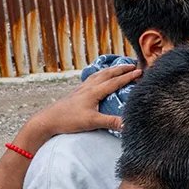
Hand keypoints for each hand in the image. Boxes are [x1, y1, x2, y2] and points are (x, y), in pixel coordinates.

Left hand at [18, 62, 138, 149]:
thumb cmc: (69, 120)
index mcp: (94, 92)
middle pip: (107, 74)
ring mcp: (82, 89)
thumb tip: (129, 124)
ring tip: (119, 67)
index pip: (115, 82)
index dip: (128, 77)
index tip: (140, 72)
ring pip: (99, 75)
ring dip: (111, 70)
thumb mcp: (92, 122)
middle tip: (133, 64)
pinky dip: (99, 74)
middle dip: (121, 69)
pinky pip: (92, 79)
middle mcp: (88, 87)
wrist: (48, 120)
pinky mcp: (77, 93)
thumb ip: (111, 122)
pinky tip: (99, 77)